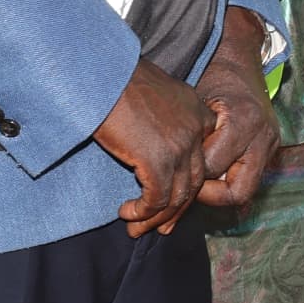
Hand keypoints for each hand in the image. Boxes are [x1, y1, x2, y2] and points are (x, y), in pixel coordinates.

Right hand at [94, 58, 215, 236]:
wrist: (101, 74)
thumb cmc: (114, 78)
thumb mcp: (151, 92)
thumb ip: (161, 114)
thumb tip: (148, 136)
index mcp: (196, 112)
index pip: (202, 156)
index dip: (188, 182)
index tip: (172, 199)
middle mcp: (195, 130)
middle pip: (194, 181)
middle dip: (176, 208)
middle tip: (159, 225)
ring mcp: (180, 146)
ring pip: (178, 196)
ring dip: (155, 217)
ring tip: (136, 228)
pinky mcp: (158, 160)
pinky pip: (157, 199)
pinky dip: (142, 212)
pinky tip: (126, 213)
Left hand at [192, 13, 281, 213]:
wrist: (238, 61)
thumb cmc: (210, 77)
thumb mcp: (195, 103)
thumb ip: (188, 137)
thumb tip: (169, 174)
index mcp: (243, 121)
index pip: (212, 168)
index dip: (190, 175)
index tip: (174, 172)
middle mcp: (263, 136)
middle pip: (238, 191)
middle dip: (210, 195)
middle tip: (189, 186)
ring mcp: (271, 145)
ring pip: (246, 191)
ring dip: (220, 191)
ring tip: (199, 182)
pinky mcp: (272, 149)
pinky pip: (250, 179)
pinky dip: (229, 182)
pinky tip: (211, 178)